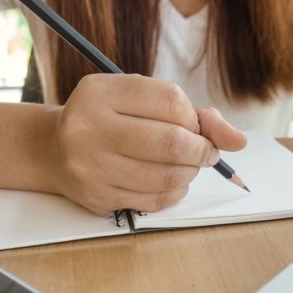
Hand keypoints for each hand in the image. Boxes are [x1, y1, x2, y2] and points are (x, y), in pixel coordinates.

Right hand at [49, 74, 245, 214]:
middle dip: (202, 150)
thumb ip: (193, 113)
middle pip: (173, 143)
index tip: (195, 126)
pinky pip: (154, 200)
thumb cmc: (110, 119)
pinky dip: (174, 191)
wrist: (54, 149)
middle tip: (205, 152)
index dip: (194, 118)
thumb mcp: (141, 100)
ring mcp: (90, 165)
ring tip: (188, 165)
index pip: (172, 101)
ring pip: (167, 176)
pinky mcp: (96, 196)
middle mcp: (89, 127)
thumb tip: (237, 141)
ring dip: (190, 172)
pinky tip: (170, 181)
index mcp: (102, 91)